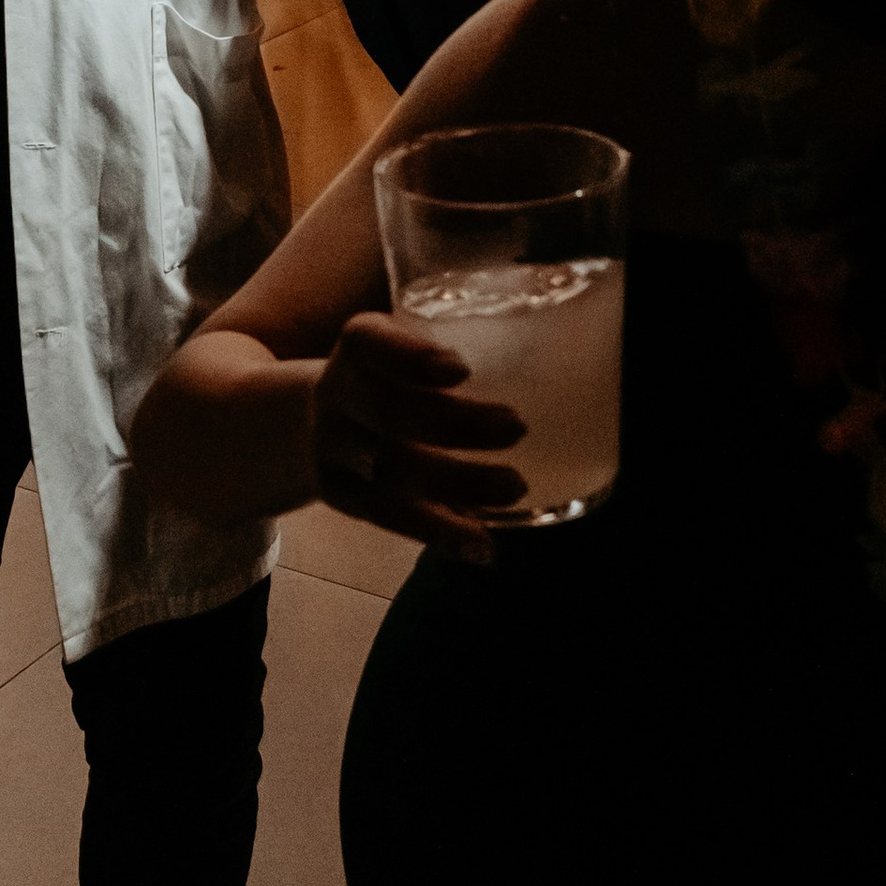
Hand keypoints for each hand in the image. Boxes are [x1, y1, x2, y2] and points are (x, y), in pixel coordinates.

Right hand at [307, 311, 524, 559]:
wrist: (315, 419)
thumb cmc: (393, 376)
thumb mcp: (405, 345)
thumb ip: (465, 340)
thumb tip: (570, 344)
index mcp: (357, 346)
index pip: (368, 342)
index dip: (408, 356)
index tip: (459, 368)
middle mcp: (336, 393)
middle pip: (388, 412)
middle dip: (454, 423)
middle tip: (517, 427)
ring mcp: (331, 448)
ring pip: (391, 472)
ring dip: (456, 483)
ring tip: (515, 486)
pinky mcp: (340, 495)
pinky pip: (389, 518)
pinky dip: (439, 534)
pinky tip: (482, 545)